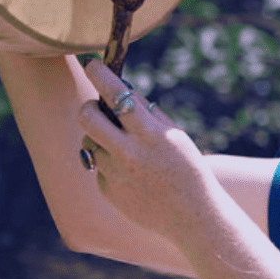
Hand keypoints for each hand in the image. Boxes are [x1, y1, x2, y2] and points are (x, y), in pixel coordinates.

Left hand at [76, 60, 211, 244]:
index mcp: (149, 134)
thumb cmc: (186, 168)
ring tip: (123, 148)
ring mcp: (115, 174)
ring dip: (100, 138)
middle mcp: (128, 153)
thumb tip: (120, 91)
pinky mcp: (107, 191)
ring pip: (89, 143)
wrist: (192, 216)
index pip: (116, 94)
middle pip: (87, 117)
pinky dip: (110, 165)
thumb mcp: (174, 136)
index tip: (90, 63)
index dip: (100, 74)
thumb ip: (148, 114)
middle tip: (97, 107)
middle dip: (88, 107)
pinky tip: (133, 176)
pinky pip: (98, 168)